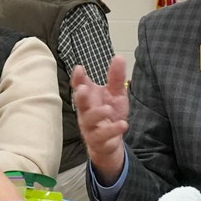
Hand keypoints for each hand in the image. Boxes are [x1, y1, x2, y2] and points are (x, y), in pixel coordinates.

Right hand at [72, 56, 128, 182]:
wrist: (111, 142)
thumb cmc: (109, 115)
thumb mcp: (116, 94)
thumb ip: (116, 78)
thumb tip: (119, 57)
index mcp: (88, 100)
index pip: (80, 87)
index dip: (78, 79)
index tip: (79, 68)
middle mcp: (86, 113)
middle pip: (79, 104)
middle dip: (79, 96)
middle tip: (83, 89)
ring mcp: (90, 128)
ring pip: (88, 121)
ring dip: (97, 114)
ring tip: (108, 109)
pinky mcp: (98, 141)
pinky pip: (102, 137)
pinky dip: (112, 131)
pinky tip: (122, 124)